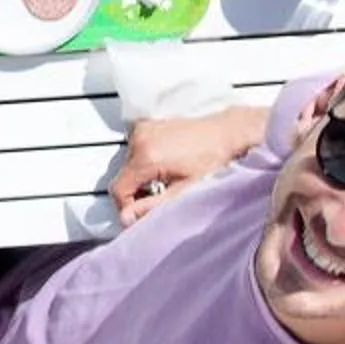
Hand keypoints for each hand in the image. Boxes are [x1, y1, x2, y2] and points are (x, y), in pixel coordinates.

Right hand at [108, 104, 266, 226]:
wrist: (226, 134)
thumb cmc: (214, 159)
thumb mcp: (185, 191)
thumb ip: (153, 206)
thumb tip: (127, 218)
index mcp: (147, 156)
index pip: (118, 189)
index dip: (127, 207)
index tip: (140, 214)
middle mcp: (140, 138)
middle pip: (122, 177)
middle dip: (136, 193)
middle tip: (159, 198)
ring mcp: (142, 129)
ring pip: (126, 165)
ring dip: (139, 178)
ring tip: (164, 182)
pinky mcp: (146, 125)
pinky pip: (134, 152)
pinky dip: (143, 163)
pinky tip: (164, 167)